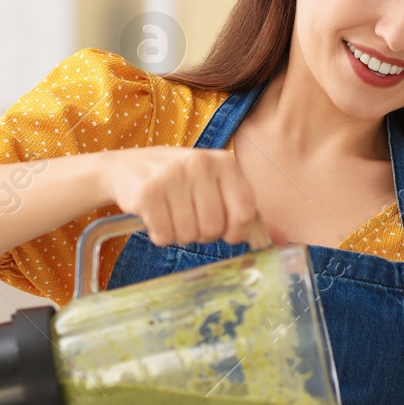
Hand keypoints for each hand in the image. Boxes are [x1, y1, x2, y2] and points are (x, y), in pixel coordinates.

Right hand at [99, 146, 275, 246]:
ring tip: (171, 215)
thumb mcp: (213, 185)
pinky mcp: (147, 192)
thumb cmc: (177, 182)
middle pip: (214, 228)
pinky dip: (160, 235)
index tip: (226, 234)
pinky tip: (155, 217)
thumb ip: (243, 210)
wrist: (125, 168)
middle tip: (190, 219)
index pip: (246, 213)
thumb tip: (279, 241)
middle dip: (202, 234)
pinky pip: (164, 235)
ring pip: (188, 234)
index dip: (237, 233)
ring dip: (179, 235)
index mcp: (224, 162)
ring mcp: (172, 175)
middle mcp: (200, 164)